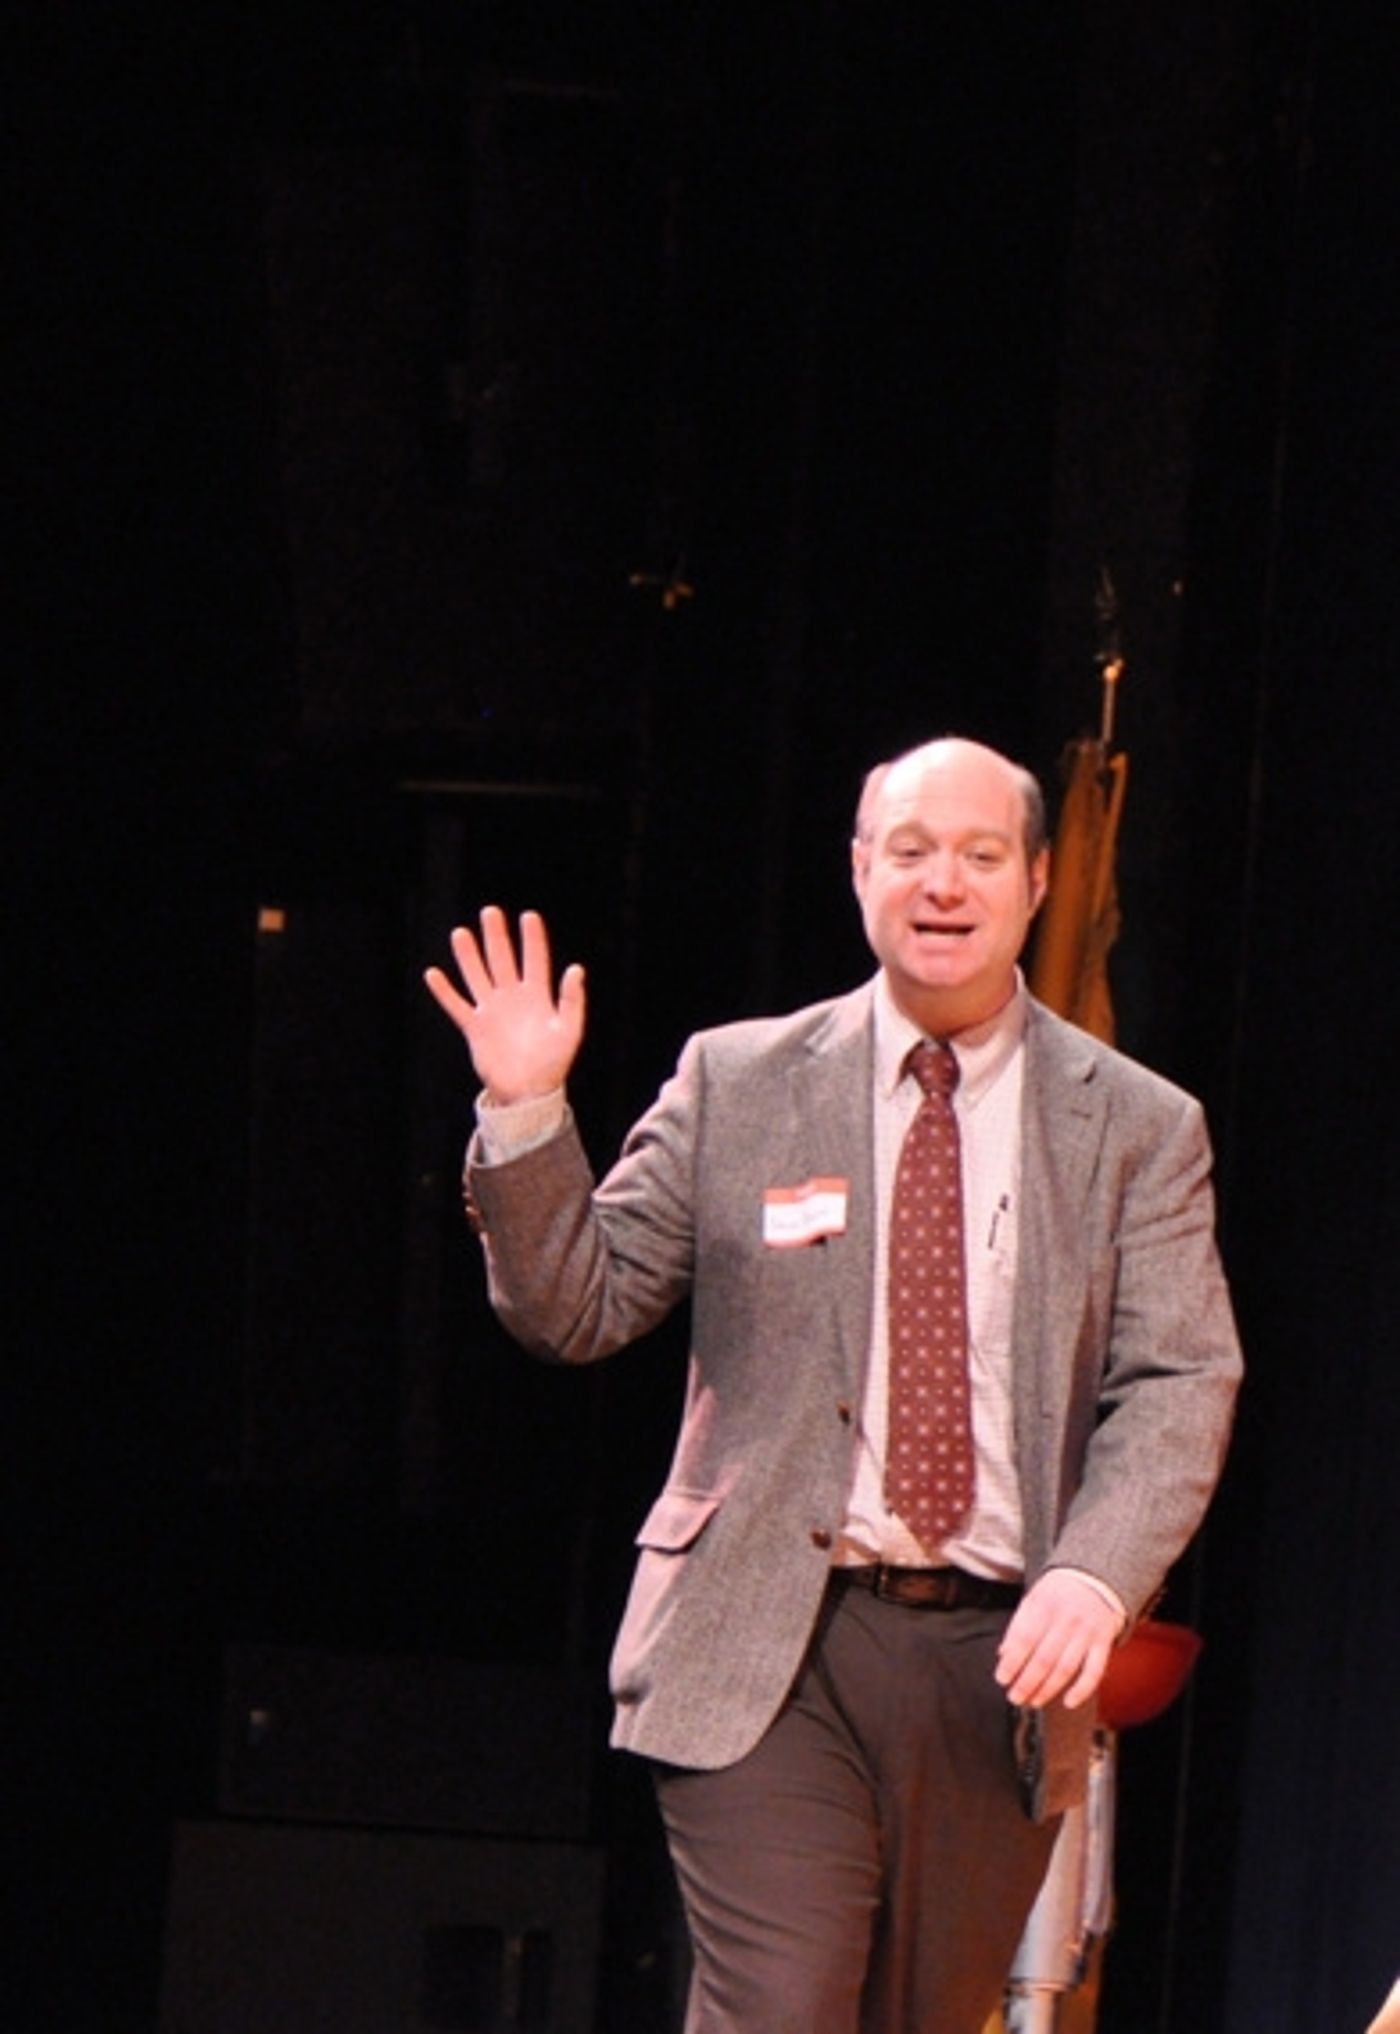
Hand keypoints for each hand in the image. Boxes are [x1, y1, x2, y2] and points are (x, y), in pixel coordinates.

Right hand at [424, 906, 585, 1103]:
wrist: (528, 1093)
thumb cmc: (553, 1064)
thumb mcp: (568, 1031)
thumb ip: (571, 1000)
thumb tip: (576, 969)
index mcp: (537, 997)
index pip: (534, 960)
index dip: (532, 939)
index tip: (529, 916)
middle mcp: (512, 999)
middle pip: (502, 961)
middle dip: (496, 937)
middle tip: (490, 912)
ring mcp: (492, 1011)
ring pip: (477, 976)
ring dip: (469, 956)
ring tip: (461, 933)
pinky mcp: (475, 1028)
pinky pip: (457, 1005)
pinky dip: (445, 991)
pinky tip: (433, 974)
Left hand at [994, 1570, 1121, 1711]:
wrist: (1096, 1578)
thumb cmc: (1059, 1592)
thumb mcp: (1034, 1598)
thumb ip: (1018, 1625)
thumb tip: (1003, 1654)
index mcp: (1044, 1606)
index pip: (1024, 1638)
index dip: (1012, 1662)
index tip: (1002, 1678)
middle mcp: (1066, 1620)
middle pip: (1044, 1658)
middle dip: (1027, 1682)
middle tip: (1015, 1697)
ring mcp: (1086, 1633)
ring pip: (1066, 1668)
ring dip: (1048, 1689)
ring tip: (1033, 1701)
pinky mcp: (1103, 1643)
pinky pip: (1094, 1671)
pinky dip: (1082, 1689)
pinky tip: (1068, 1702)